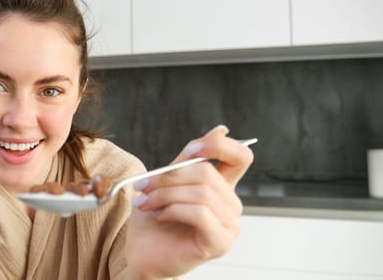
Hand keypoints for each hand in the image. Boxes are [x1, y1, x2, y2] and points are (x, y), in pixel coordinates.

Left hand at [124, 125, 253, 278]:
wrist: (142, 253)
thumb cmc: (154, 220)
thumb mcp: (167, 182)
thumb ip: (188, 160)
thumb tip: (219, 130)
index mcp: (221, 187)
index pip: (240, 157)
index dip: (219, 146)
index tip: (192, 149)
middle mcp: (230, 205)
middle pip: (208, 173)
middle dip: (169, 176)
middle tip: (143, 185)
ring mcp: (229, 225)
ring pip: (202, 193)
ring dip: (166, 194)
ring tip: (146, 202)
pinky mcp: (220, 242)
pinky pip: (200, 213)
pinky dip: (173, 210)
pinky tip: (160, 216)